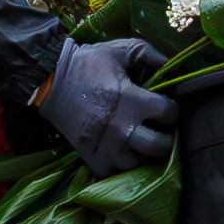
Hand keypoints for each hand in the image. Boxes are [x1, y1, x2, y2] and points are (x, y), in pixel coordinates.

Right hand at [41, 37, 172, 171]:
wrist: (51, 81)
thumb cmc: (88, 64)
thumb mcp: (119, 50)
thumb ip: (149, 53)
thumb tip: (170, 63)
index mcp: (132, 100)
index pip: (169, 113)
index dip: (171, 109)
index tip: (164, 107)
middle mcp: (122, 127)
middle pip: (160, 146)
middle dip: (165, 137)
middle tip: (159, 131)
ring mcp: (106, 147)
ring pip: (140, 164)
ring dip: (144, 154)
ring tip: (141, 144)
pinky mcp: (92, 158)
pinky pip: (115, 173)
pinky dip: (121, 166)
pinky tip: (122, 153)